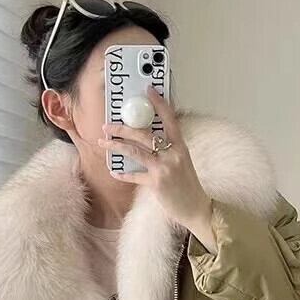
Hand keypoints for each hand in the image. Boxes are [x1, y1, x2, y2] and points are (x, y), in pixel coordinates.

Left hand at [97, 85, 212, 234]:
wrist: (196, 208)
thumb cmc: (187, 185)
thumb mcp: (183, 162)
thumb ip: (169, 149)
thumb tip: (150, 140)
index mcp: (181, 146)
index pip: (170, 118)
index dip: (159, 103)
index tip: (148, 91)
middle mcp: (173, 153)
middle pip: (144, 134)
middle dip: (123, 128)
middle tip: (108, 126)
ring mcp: (165, 167)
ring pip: (135, 151)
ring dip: (117, 146)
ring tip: (103, 142)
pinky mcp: (157, 182)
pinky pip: (135, 176)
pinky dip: (123, 174)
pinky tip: (115, 172)